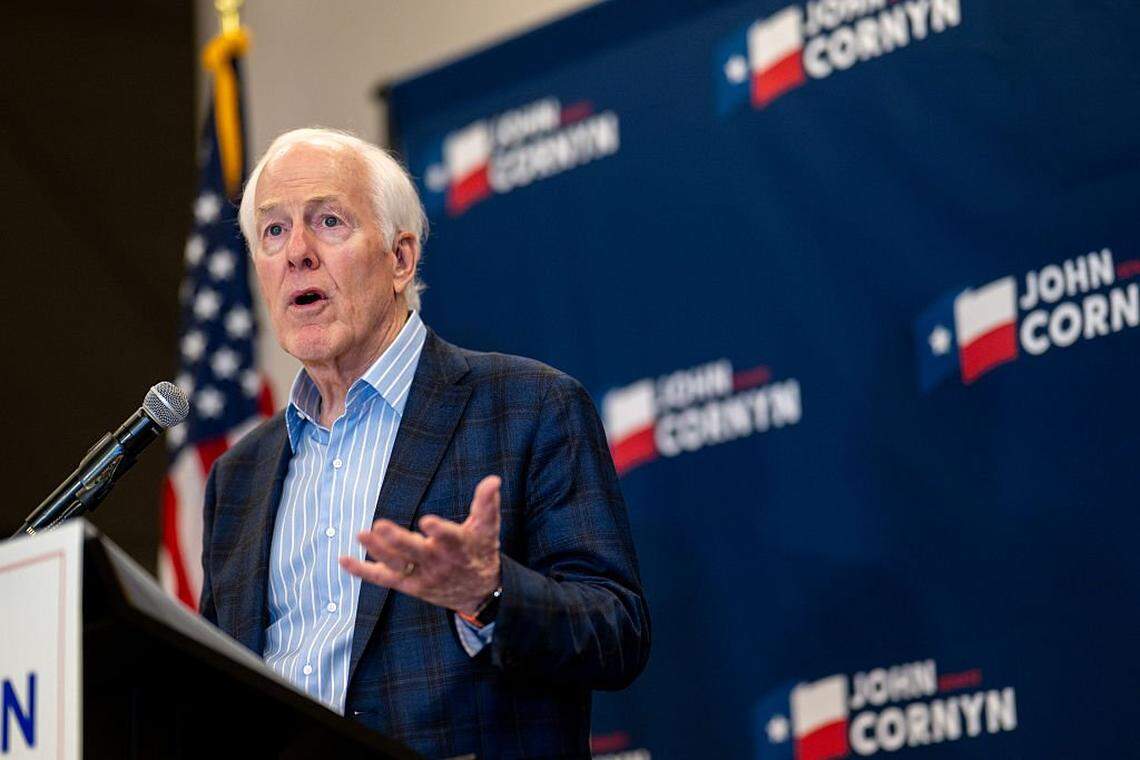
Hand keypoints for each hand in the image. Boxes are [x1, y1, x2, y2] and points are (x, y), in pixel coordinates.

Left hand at [339, 475, 501, 614]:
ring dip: (377, 551)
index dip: (440, 530)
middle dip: (398, 541)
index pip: (450, 538)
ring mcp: (421, 576)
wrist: (479, 594)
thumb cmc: (480, 552)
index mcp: (458, 547)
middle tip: (379, 526)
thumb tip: (493, 479)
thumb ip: (487, 503)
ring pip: (397, 565)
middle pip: (416, 553)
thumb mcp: (488, 529)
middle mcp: (438, 563)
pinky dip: (362, 571)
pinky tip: (343, 559)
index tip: (427, 521)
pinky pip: (382, 578)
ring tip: (360, 535)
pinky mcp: (408, 585)